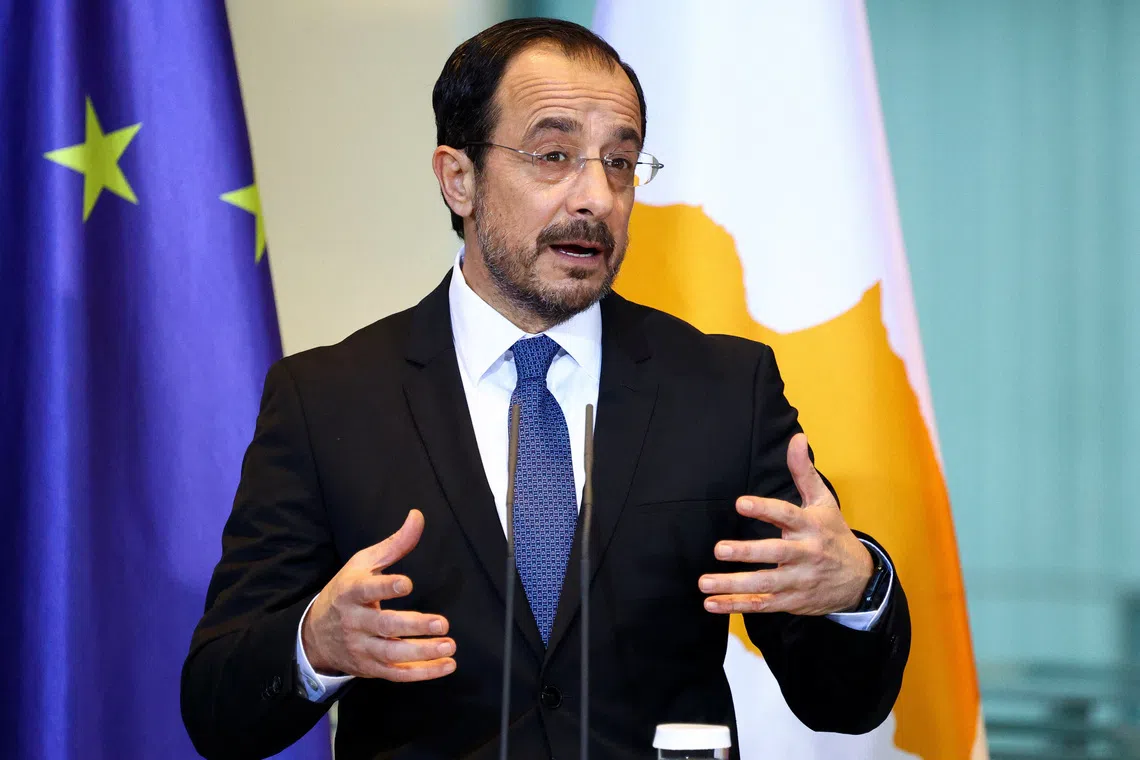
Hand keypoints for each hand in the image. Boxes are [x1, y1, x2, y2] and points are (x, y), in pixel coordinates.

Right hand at [302, 509, 456, 680]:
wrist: (315, 634)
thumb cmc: (346, 591)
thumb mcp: (363, 564)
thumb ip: (394, 544)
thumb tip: (417, 516)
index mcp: (350, 592)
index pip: (366, 591)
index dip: (385, 587)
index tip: (406, 583)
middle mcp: (354, 622)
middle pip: (383, 626)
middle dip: (413, 626)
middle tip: (442, 623)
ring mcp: (362, 647)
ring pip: (392, 653)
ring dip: (422, 652)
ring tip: (448, 645)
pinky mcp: (371, 667)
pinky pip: (397, 674)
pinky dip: (422, 673)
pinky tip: (446, 665)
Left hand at [699, 433, 872, 615]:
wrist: (860, 581)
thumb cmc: (834, 535)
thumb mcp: (823, 502)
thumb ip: (804, 472)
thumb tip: (797, 437)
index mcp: (811, 527)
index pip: (786, 515)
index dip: (764, 509)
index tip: (741, 503)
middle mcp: (806, 554)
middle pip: (775, 553)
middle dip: (746, 552)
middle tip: (719, 549)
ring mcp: (798, 580)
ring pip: (765, 583)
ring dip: (733, 584)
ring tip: (704, 582)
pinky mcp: (792, 601)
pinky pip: (762, 604)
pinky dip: (736, 605)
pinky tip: (711, 603)